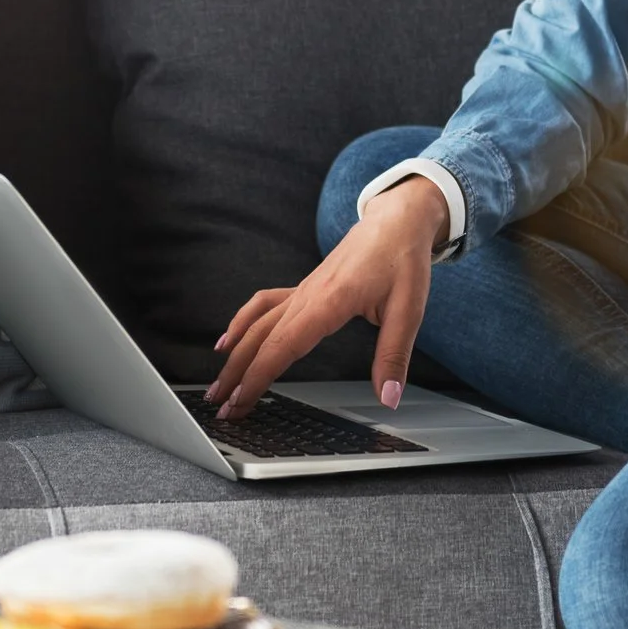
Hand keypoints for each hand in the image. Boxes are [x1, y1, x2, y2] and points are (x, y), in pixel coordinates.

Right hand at [204, 175, 446, 418]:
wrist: (396, 220)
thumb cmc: (402, 258)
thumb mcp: (408, 310)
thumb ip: (393, 356)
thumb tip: (389, 398)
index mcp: (329, 301)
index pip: (283, 346)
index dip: (258, 377)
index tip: (242, 402)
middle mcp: (307, 295)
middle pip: (261, 339)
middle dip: (237, 375)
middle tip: (221, 408)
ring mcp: (302, 290)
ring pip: (257, 324)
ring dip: (235, 354)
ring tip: (219, 384)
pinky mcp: (305, 288)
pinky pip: (264, 305)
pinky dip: (243, 323)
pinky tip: (230, 340)